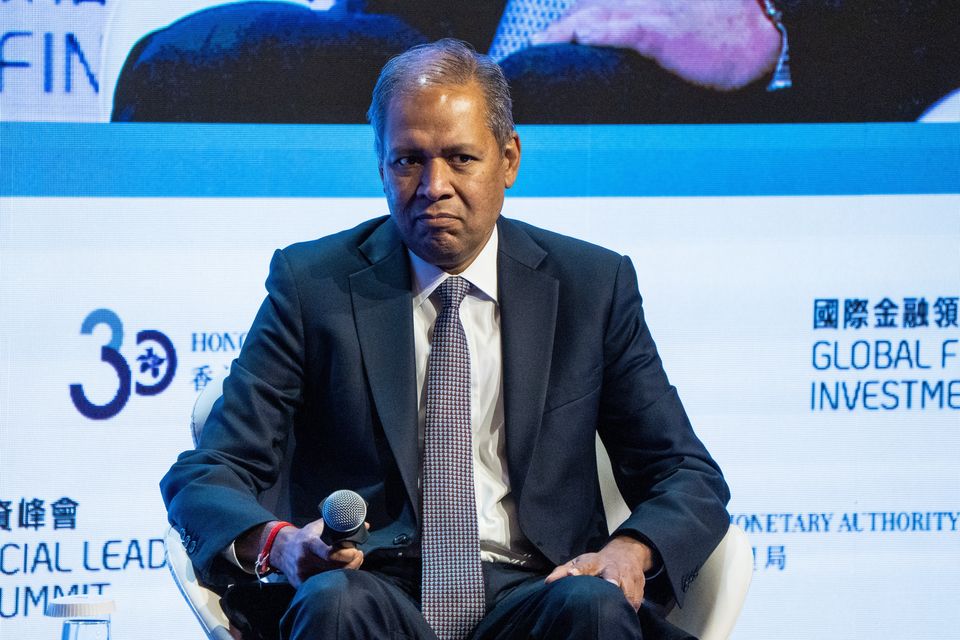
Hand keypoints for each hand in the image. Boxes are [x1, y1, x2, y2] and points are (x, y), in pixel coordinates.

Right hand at [267, 519, 364, 587]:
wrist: (281, 549)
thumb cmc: (303, 537)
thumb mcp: (318, 526)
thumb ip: (339, 524)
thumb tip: (363, 524)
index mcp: (309, 544)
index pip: (329, 554)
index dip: (346, 554)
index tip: (356, 550)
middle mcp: (304, 560)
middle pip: (333, 568)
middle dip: (351, 562)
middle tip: (359, 555)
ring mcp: (302, 574)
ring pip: (330, 578)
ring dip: (347, 570)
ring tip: (355, 561)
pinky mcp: (301, 583)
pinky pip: (322, 584)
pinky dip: (335, 579)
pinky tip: (343, 572)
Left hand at [531, 0, 781, 90]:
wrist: (760, 34)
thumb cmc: (723, 35)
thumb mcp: (682, 28)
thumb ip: (648, 35)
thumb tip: (624, 50)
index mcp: (647, 6)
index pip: (597, 9)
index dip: (571, 22)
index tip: (548, 40)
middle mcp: (645, 5)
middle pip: (590, 10)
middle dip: (559, 28)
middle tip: (533, 46)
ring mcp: (655, 16)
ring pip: (601, 15)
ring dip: (568, 29)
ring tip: (541, 43)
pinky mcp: (666, 33)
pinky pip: (630, 28)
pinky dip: (605, 30)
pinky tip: (584, 34)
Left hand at [544, 535, 654, 610]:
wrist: (626, 553)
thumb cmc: (597, 563)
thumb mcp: (580, 561)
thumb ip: (563, 571)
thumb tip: (548, 582)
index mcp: (595, 562)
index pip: (585, 565)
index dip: (578, 569)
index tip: (571, 574)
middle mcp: (612, 568)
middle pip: (613, 574)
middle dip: (612, 579)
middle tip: (611, 584)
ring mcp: (627, 577)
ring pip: (628, 590)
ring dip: (625, 598)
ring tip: (619, 609)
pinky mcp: (639, 587)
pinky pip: (636, 601)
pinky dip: (631, 608)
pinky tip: (626, 614)